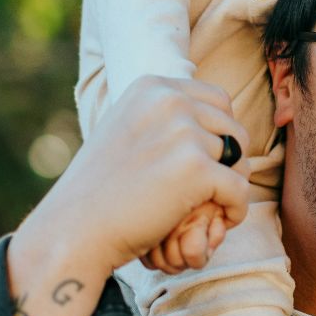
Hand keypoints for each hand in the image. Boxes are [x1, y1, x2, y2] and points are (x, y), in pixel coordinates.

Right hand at [23, 77, 250, 275]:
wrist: (75, 228)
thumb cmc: (100, 188)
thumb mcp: (126, 129)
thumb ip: (163, 117)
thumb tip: (210, 114)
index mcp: (153, 87)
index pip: (218, 100)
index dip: (220, 133)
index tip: (206, 162)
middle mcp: (170, 101)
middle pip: (233, 127)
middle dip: (230, 160)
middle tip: (213, 189)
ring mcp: (184, 133)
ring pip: (238, 158)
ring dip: (229, 186)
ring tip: (207, 207)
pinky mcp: (196, 168)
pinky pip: (240, 189)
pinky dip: (234, 210)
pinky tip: (219, 222)